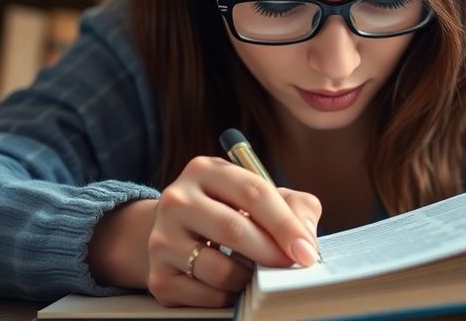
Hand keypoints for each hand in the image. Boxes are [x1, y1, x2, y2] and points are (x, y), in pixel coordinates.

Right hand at [147, 156, 321, 306]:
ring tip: (258, 273)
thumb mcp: (259, 196)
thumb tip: (305, 239)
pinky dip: (229, 296)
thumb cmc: (228, 210)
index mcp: (205, 170)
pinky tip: (233, 285)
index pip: (253, 192)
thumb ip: (294, 206)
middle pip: (234, 229)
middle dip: (271, 252)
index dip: (285, 224)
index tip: (307, 250)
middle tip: (292, 266)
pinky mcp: (158, 275)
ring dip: (249, 278)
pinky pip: (205, 295)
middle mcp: (177, 200)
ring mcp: (162, 238)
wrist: (175, 233)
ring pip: (219, 268)